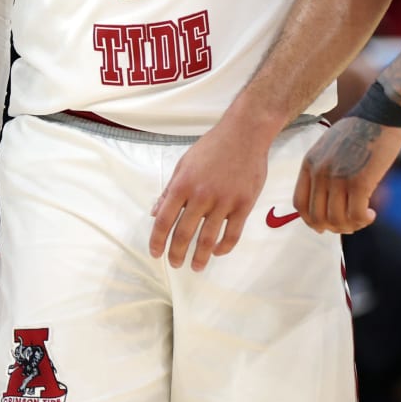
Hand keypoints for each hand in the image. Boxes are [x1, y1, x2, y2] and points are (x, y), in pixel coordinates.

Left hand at [149, 119, 268, 269]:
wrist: (245, 134)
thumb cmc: (212, 147)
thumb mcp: (184, 164)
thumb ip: (169, 190)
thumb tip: (156, 213)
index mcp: (183, 185)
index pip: (164, 220)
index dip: (157, 240)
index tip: (155, 253)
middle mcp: (201, 196)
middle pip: (184, 234)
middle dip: (176, 253)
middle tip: (175, 264)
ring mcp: (224, 201)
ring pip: (208, 239)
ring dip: (200, 257)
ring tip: (196, 266)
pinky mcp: (244, 204)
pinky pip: (232, 234)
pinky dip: (224, 247)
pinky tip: (217, 252)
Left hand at [293, 116, 400, 233]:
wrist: (380, 113)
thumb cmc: (358, 129)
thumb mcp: (328, 147)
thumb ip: (323, 169)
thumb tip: (327, 200)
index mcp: (309, 163)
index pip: (300, 204)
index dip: (312, 220)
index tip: (325, 225)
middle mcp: (320, 172)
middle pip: (317, 217)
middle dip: (334, 227)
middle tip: (350, 224)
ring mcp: (338, 178)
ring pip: (337, 220)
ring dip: (351, 226)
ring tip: (363, 218)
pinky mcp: (360, 182)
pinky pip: (356, 215)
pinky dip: (363, 220)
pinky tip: (371, 214)